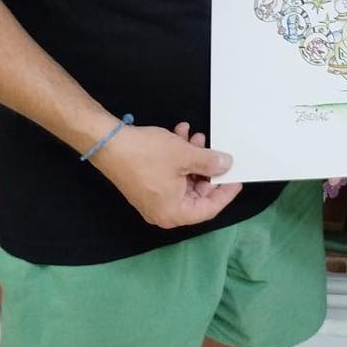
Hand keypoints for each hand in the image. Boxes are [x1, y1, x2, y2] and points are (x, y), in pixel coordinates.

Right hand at [91, 120, 241, 228]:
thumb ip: (210, 163)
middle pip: (196, 193)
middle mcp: (163, 211)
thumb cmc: (147, 155)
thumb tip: (226, 165)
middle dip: (206, 167)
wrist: (109, 144)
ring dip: (192, 156)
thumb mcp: (185, 156)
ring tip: (195, 135)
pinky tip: (180, 133)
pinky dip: (178, 155)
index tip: (237, 178)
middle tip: (215, 149)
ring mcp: (153, 198)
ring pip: (183, 179)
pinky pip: (170, 173)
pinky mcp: (146, 183)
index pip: (208, 209)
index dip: (225, 193)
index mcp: (174, 213)